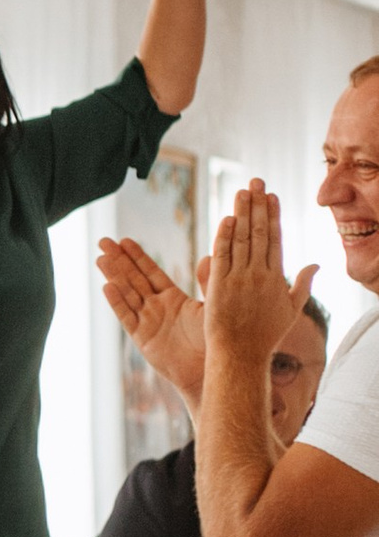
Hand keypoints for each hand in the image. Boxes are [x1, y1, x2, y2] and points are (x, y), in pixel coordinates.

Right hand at [96, 235, 204, 407]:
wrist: (213, 371)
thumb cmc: (218, 341)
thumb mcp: (213, 306)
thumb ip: (208, 283)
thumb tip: (209, 256)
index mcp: (173, 298)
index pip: (151, 272)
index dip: (137, 256)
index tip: (124, 240)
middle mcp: (157, 308)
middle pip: (134, 279)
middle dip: (118, 261)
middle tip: (103, 242)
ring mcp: (148, 323)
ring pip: (127, 295)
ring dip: (114, 276)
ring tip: (100, 258)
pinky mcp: (144, 339)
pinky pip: (128, 317)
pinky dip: (118, 303)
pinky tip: (107, 287)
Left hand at [204, 179, 316, 373]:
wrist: (241, 355)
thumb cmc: (266, 335)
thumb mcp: (292, 310)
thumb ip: (304, 285)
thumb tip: (317, 263)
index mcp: (277, 278)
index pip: (275, 239)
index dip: (273, 215)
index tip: (271, 195)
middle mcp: (259, 275)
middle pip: (259, 233)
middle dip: (257, 205)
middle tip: (255, 181)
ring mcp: (238, 280)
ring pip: (241, 240)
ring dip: (241, 213)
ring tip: (241, 191)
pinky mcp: (219, 287)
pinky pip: (222, 256)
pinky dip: (224, 237)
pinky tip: (227, 218)